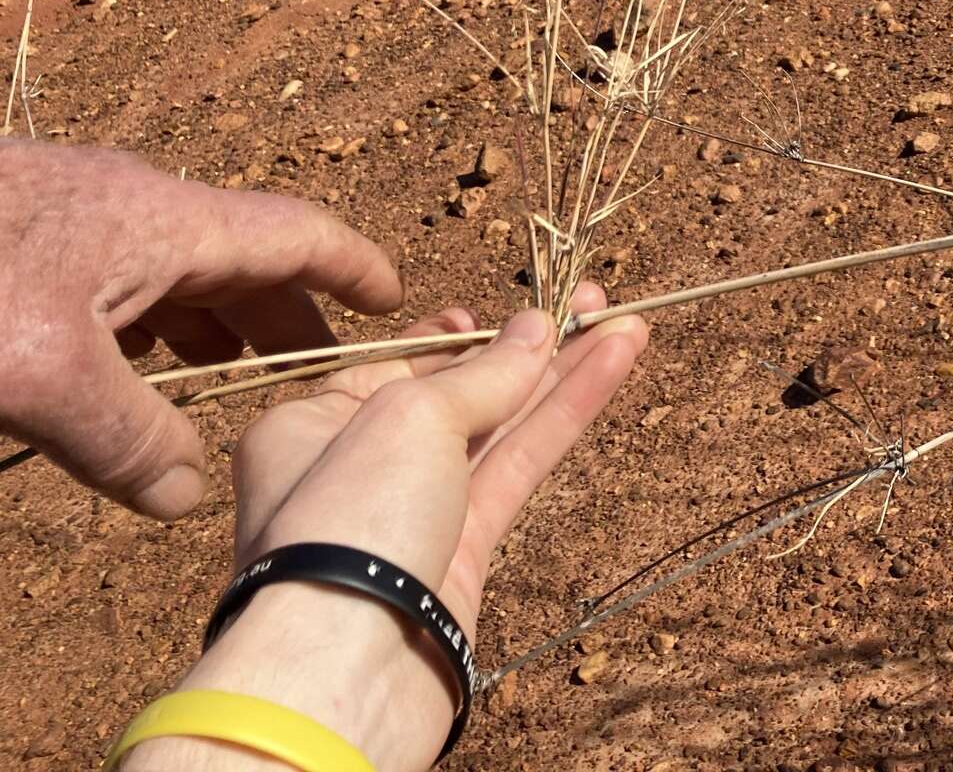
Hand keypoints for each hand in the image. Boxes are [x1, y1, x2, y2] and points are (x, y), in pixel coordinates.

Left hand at [0, 138, 401, 519]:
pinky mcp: (22, 229)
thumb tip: (187, 494)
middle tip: (321, 366)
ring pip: (169, 263)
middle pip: (238, 252)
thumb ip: (126, 440)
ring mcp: (70, 209)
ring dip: (211, 318)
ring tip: (227, 372)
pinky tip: (120, 362)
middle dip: (286, 309)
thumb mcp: (42, 379)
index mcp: (162, 219)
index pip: (296, 233)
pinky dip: (145, 317)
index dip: (355, 267)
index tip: (400, 301)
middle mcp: (129, 202)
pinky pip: (112, 270)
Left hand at [126, 284, 646, 771]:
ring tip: (625, 323)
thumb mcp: (411, 418)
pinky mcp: (464, 553)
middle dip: (528, 346)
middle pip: (459, 391)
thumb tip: (538, 329)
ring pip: (500, 428)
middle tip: (590, 301)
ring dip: (563, 375)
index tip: (517, 306)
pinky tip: (612, 366)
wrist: (349, 669)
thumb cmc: (349, 524)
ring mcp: (415, 513)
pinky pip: (520, 467)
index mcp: (310, 424)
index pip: (400, 364)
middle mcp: (359, 466)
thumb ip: (484, 374)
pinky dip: (565, 416)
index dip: (465, 335)